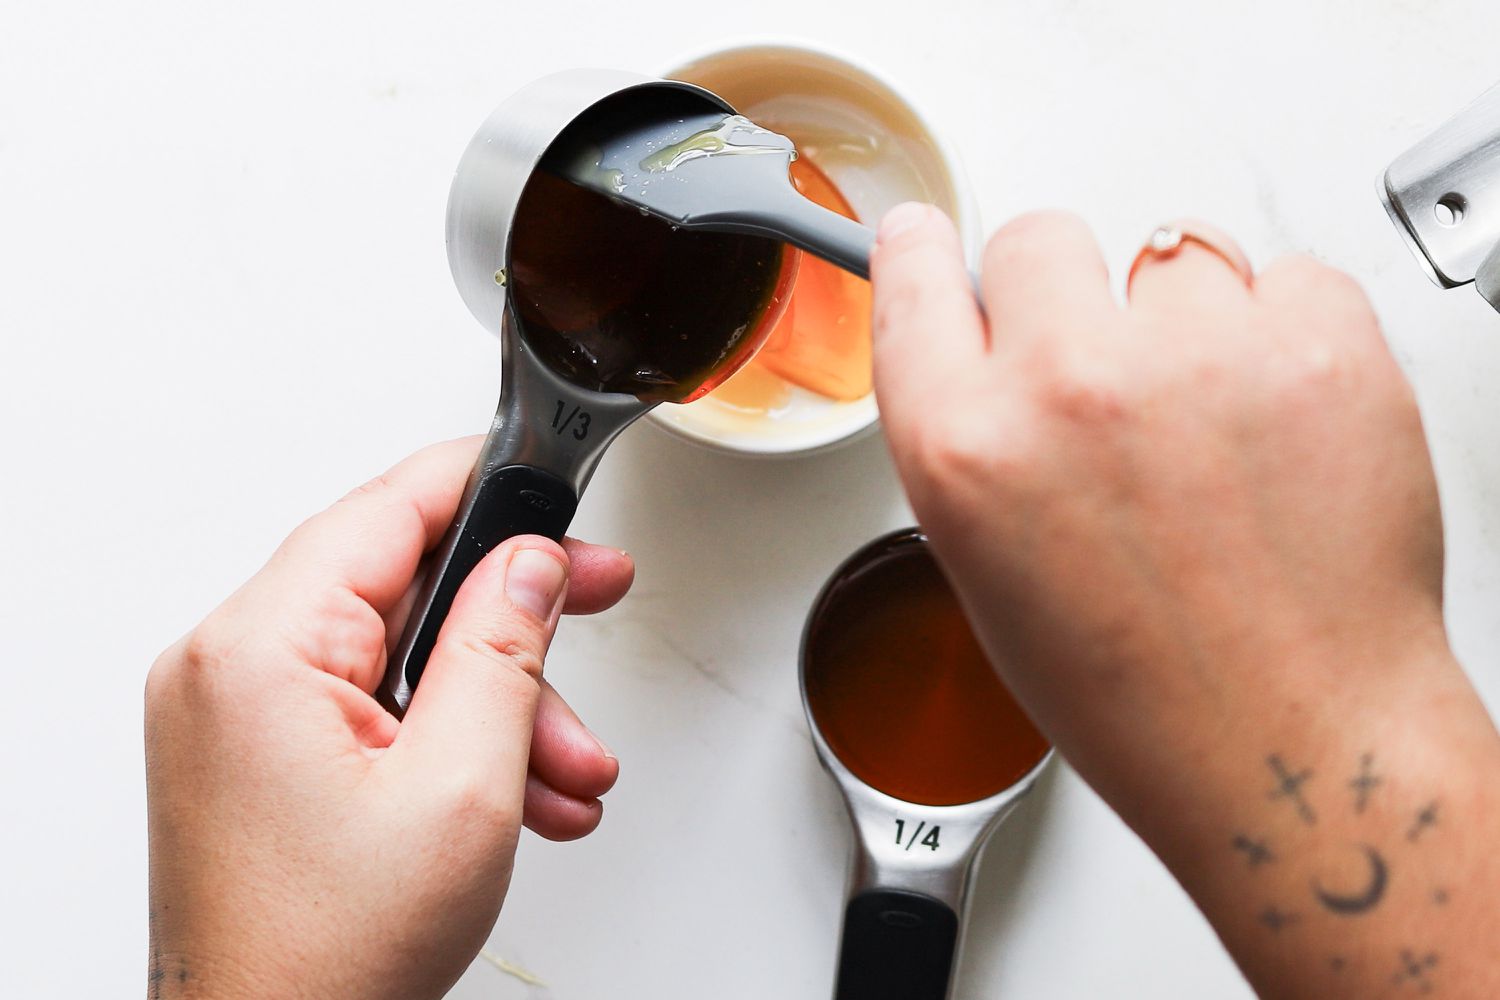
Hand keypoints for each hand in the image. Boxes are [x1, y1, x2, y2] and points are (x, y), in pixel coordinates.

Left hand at [144, 438, 633, 999]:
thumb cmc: (324, 958)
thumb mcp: (460, 787)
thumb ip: (502, 650)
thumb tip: (530, 561)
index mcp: (260, 650)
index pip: (386, 509)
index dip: (487, 486)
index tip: (556, 483)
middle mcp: (233, 668)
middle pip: (402, 585)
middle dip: (513, 623)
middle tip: (595, 600)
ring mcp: (242, 716)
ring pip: (401, 658)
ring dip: (498, 703)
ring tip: (569, 770)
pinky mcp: (262, 757)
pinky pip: (374, 711)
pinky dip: (452, 739)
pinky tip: (521, 794)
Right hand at [869, 205, 1499, 996]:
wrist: (1297, 745)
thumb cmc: (1142, 695)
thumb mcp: (987, 571)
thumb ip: (969, 440)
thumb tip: (982, 346)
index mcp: (964, 450)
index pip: (915, 275)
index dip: (925, 252)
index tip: (932, 236)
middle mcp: (1066, 386)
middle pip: (1040, 238)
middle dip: (1065, 296)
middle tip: (1108, 377)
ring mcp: (1197, 358)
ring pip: (1170, 254)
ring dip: (1182, 323)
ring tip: (1209, 431)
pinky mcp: (1318, 346)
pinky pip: (1285, 278)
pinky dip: (1282, 334)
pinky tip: (1276, 426)